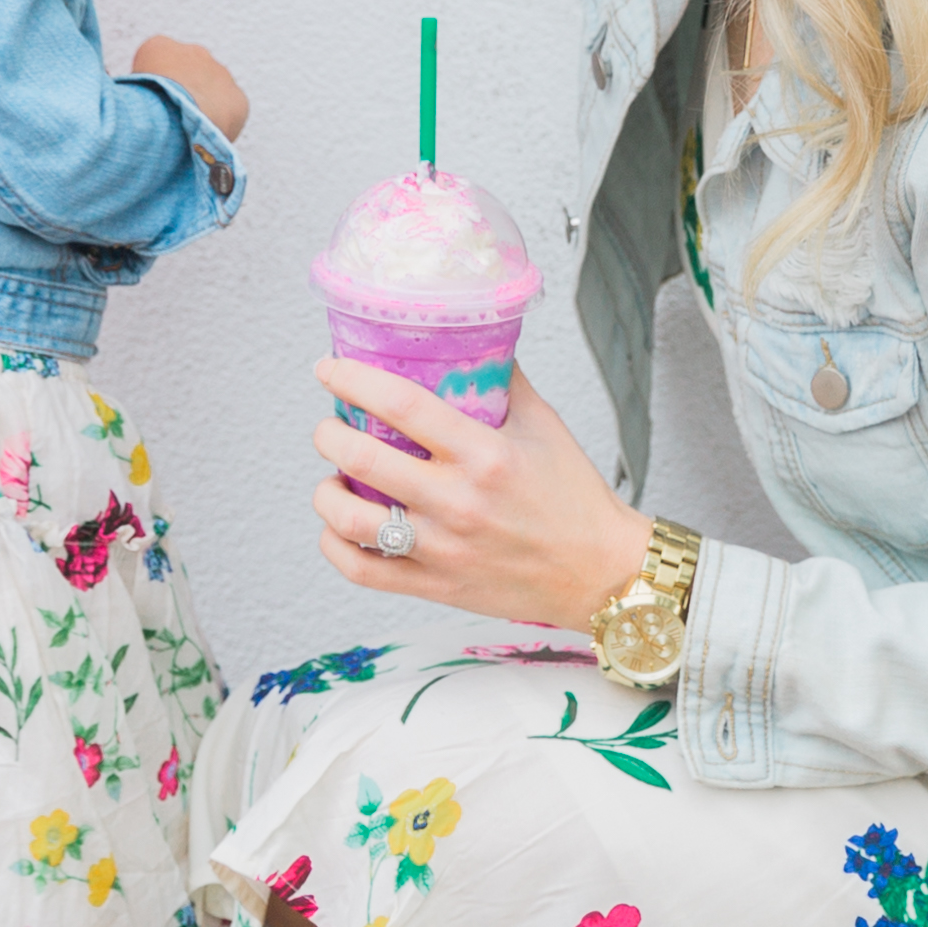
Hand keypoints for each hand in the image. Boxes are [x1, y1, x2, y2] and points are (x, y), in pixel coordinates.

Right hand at [128, 33, 248, 139]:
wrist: (178, 118)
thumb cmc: (141, 107)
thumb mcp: (119, 92)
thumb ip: (123, 90)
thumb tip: (114, 99)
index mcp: (158, 47)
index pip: (151, 65)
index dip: (147, 89)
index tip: (146, 107)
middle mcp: (192, 52)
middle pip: (184, 75)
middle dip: (178, 94)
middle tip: (168, 121)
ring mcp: (219, 72)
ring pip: (209, 91)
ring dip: (200, 107)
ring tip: (186, 134)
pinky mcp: (237, 97)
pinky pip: (228, 111)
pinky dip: (219, 123)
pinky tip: (204, 139)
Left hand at [306, 363, 654, 630]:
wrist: (601, 572)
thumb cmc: (574, 497)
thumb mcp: (545, 426)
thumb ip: (504, 381)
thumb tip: (470, 340)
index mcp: (486, 454)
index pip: (403, 404)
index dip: (353, 380)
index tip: (329, 370)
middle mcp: (459, 501)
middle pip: (363, 459)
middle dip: (329, 433)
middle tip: (329, 425)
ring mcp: (443, 548)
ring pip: (351, 521)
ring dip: (326, 493)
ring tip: (331, 478)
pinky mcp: (436, 586)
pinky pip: (363, 571)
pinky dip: (335, 546)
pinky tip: (339, 528)